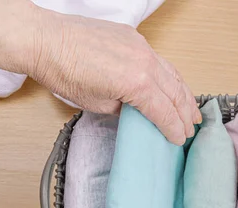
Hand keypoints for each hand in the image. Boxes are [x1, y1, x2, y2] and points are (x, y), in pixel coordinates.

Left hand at [0, 0, 199, 145]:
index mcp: (137, 83)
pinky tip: (175, 86)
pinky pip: (161, 61)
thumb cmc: (64, 73)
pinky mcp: (135, 38)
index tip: (179, 139)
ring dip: (185, 94)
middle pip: (175, 93)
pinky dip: (172, 77)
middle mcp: (145, 63)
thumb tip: (136, 112)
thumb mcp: (97, 104)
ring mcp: (142, 47)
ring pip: (173, 74)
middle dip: (185, 114)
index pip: (164, 111)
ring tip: (192, 110)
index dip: (174, 128)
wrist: (45, 40)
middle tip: (192, 128)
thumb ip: (124, 109)